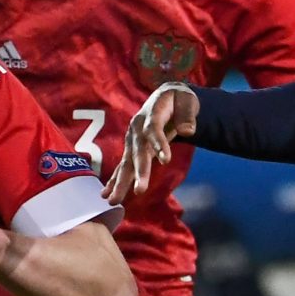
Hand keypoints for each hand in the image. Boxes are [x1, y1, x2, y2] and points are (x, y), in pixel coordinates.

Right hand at [107, 82, 197, 202]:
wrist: (166, 96)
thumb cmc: (179, 100)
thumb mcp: (187, 101)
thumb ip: (188, 115)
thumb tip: (188, 131)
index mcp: (152, 113)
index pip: (154, 129)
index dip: (158, 143)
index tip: (165, 160)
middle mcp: (137, 127)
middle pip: (138, 150)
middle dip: (139, 171)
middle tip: (140, 190)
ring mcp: (132, 139)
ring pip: (127, 161)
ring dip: (121, 181)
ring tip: (114, 199)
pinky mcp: (131, 149)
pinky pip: (124, 166)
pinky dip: (115, 180)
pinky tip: (106, 194)